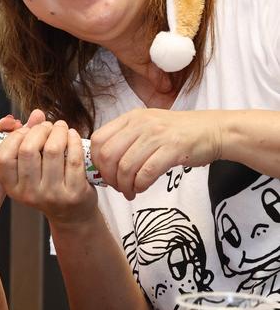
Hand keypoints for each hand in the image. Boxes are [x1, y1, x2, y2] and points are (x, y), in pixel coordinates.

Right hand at [0, 112, 97, 226]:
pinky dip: (74, 140)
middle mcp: (29, 193)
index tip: (28, 129)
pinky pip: (73, 157)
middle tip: (48, 126)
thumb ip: (29, 139)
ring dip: (58, 131)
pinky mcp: (74, 193)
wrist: (71, 214)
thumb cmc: (48, 184)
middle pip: (28, 149)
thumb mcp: (31, 168)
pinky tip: (73, 136)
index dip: (16, 136)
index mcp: (12, 187)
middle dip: (40, 129)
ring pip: (52, 150)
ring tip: (61, 127)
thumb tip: (38, 113)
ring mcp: (52, 195)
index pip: (3, 156)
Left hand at [91, 108, 222, 198]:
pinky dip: (140, 185)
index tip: (104, 174)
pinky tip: (142, 189)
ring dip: (124, 186)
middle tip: (117, 187)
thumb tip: (104, 162)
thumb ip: (126, 139)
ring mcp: (156, 135)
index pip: (98, 139)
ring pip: (126, 167)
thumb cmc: (177, 133)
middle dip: (109, 177)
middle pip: (108, 155)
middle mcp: (140, 124)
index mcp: (130, 118)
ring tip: (130, 192)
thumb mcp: (147, 126)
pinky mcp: (173, 149)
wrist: (212, 130)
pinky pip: (146, 173)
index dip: (96, 161)